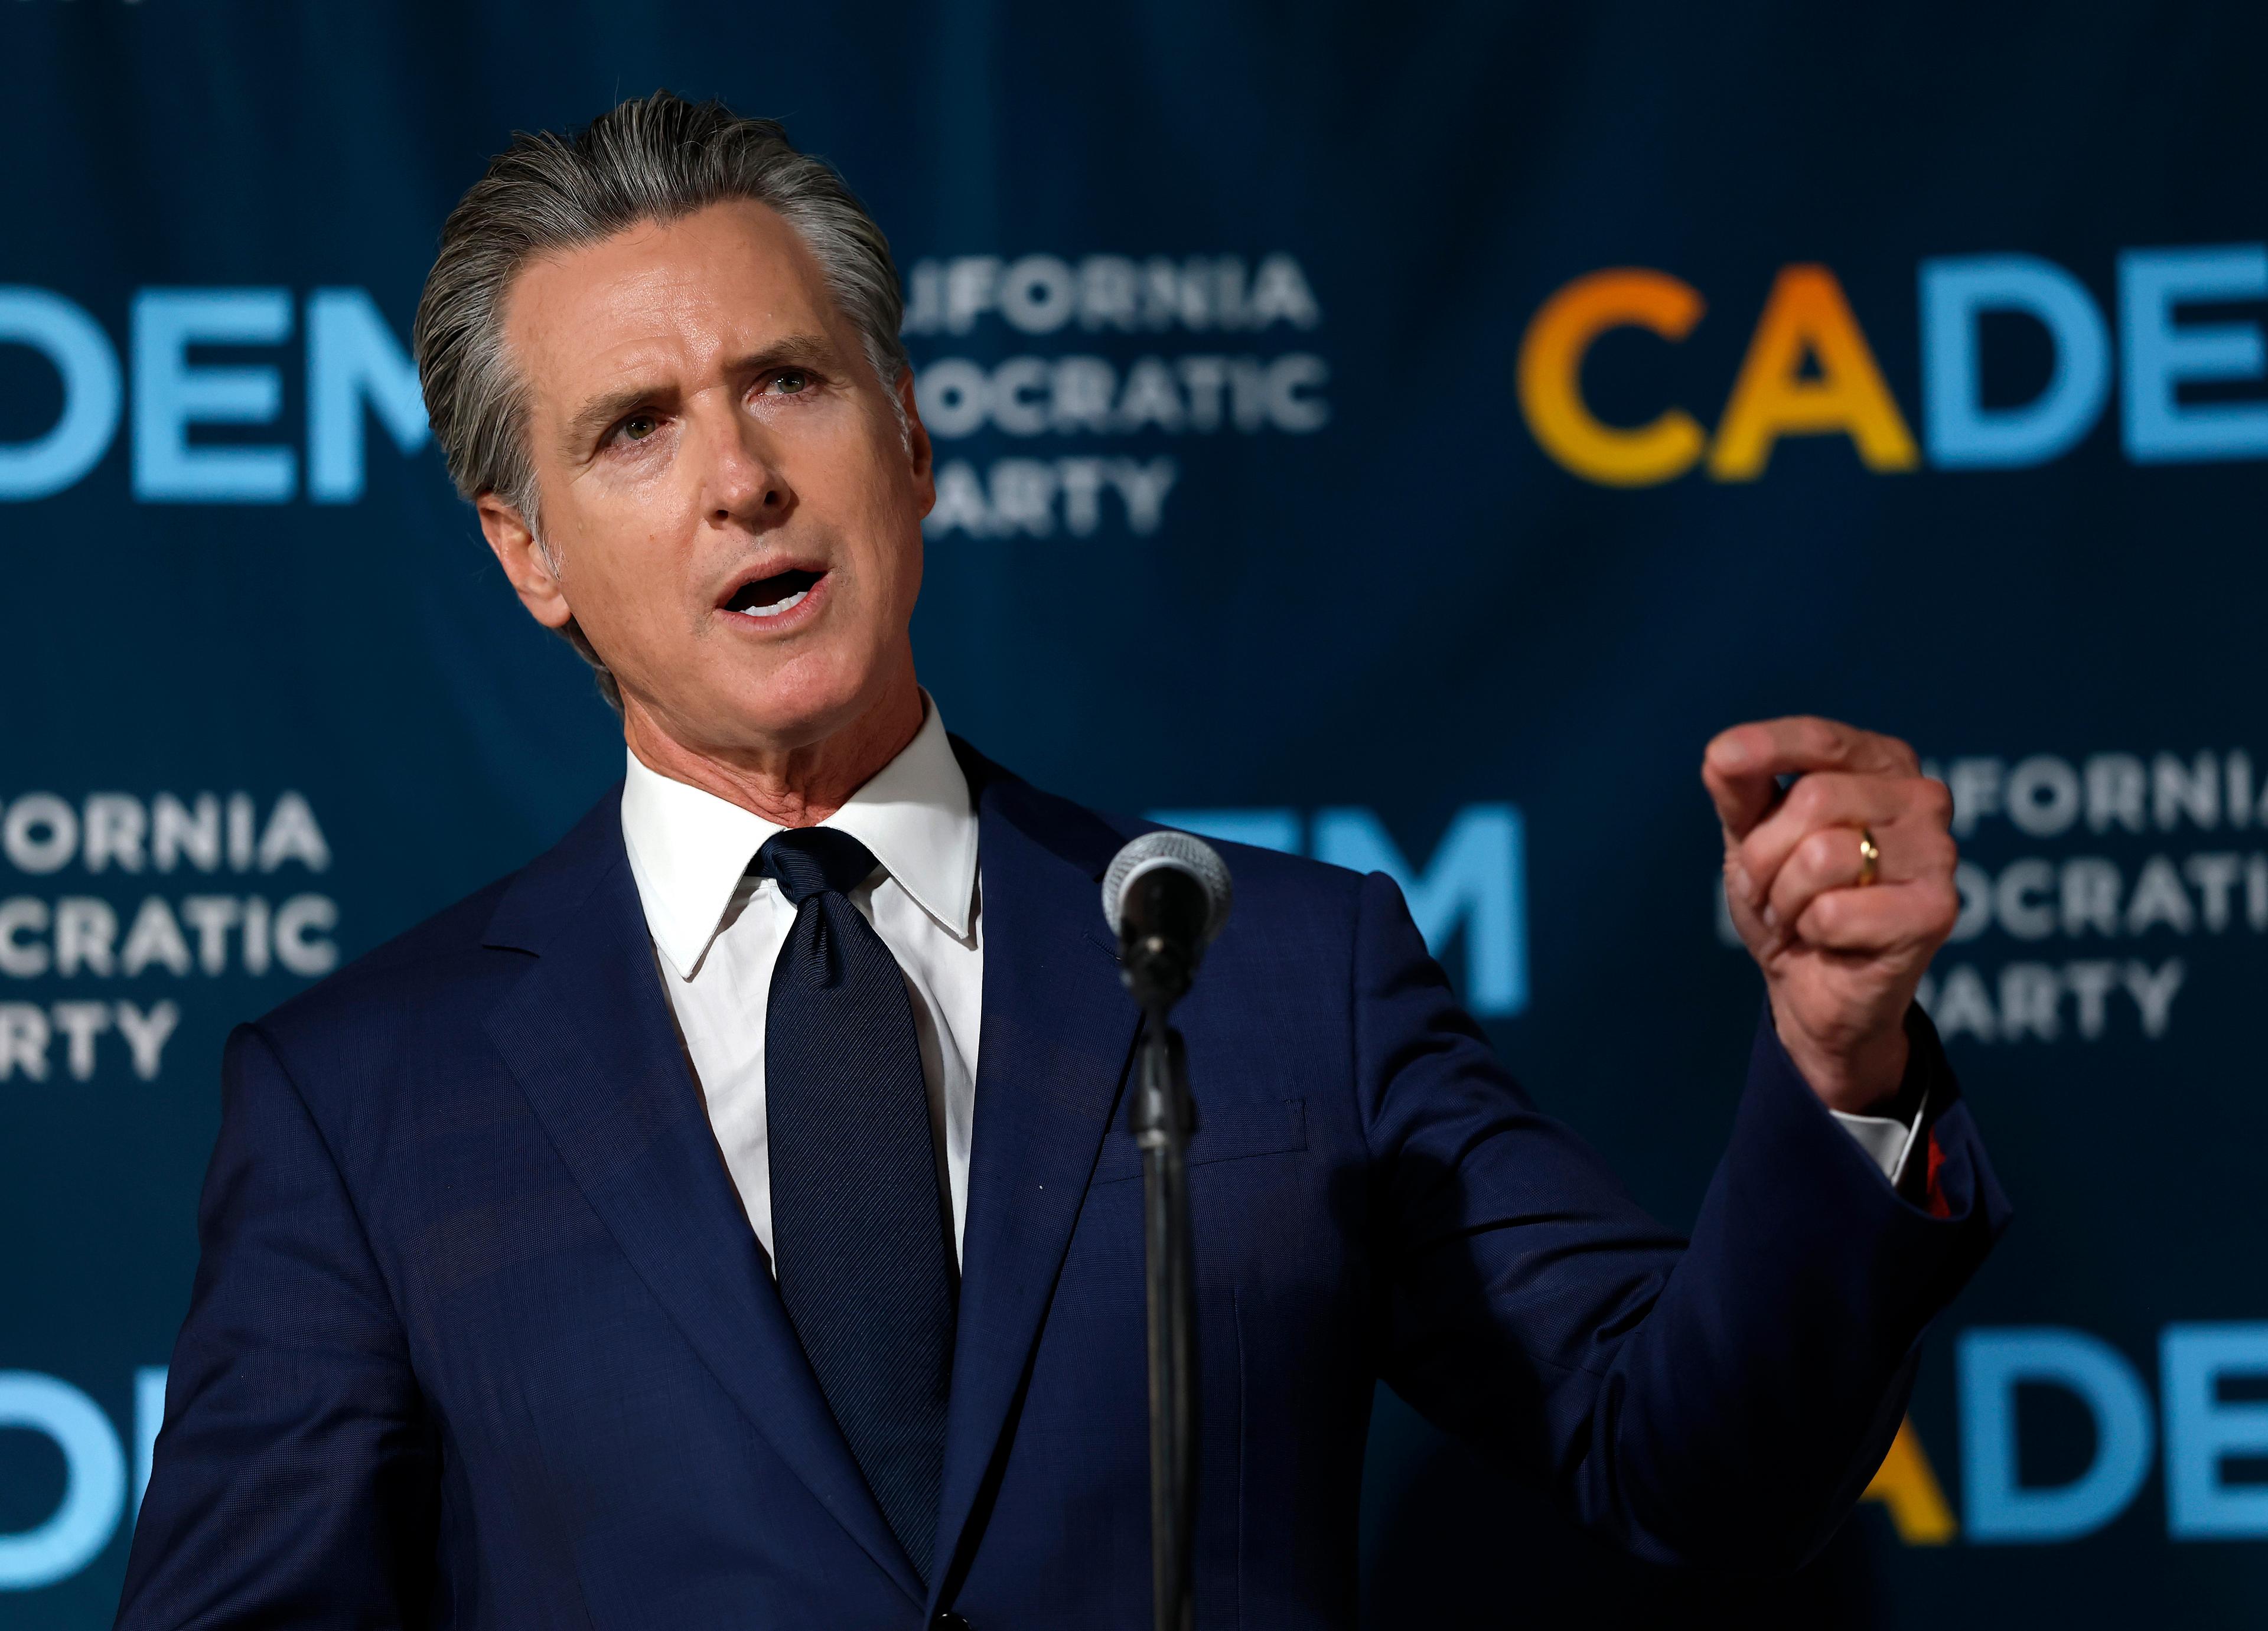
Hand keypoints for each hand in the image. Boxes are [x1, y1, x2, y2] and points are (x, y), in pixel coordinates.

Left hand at [1702, 716, 1958, 1113]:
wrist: (1811, 989)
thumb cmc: (1788, 897)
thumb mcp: (1751, 834)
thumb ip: (1740, 788)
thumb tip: (1723, 754)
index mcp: (1884, 764)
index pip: (1821, 738)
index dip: (1766, 748)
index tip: (1720, 760)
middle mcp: (1923, 798)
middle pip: (1813, 800)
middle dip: (1765, 855)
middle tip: (1771, 888)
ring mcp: (1939, 853)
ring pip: (1822, 855)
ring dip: (1785, 897)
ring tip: (1800, 914)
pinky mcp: (1936, 911)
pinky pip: (1834, 910)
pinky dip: (1812, 931)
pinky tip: (1831, 940)